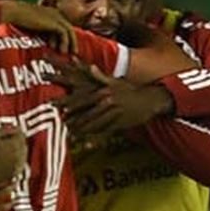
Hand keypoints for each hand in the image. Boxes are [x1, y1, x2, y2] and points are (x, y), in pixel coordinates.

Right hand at [0, 1, 75, 54]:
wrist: (14, 12)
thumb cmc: (17, 19)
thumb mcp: (31, 27)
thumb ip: (39, 33)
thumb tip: (42, 45)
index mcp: (50, 13)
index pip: (62, 26)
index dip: (64, 38)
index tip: (62, 49)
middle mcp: (55, 13)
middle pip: (69, 28)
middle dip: (72, 42)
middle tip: (72, 53)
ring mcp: (56, 16)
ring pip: (69, 31)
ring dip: (70, 44)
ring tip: (67, 54)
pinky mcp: (54, 22)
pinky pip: (64, 34)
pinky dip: (65, 43)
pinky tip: (61, 51)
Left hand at [51, 61, 174, 135]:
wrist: (149, 100)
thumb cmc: (129, 90)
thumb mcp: (115, 81)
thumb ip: (99, 76)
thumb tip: (89, 66)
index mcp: (104, 92)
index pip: (84, 99)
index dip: (71, 105)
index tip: (60, 109)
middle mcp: (108, 103)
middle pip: (86, 113)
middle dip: (73, 120)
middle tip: (62, 125)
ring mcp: (114, 115)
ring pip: (94, 125)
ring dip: (81, 131)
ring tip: (70, 136)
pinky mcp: (119, 125)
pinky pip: (104, 133)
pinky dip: (95, 139)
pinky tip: (86, 144)